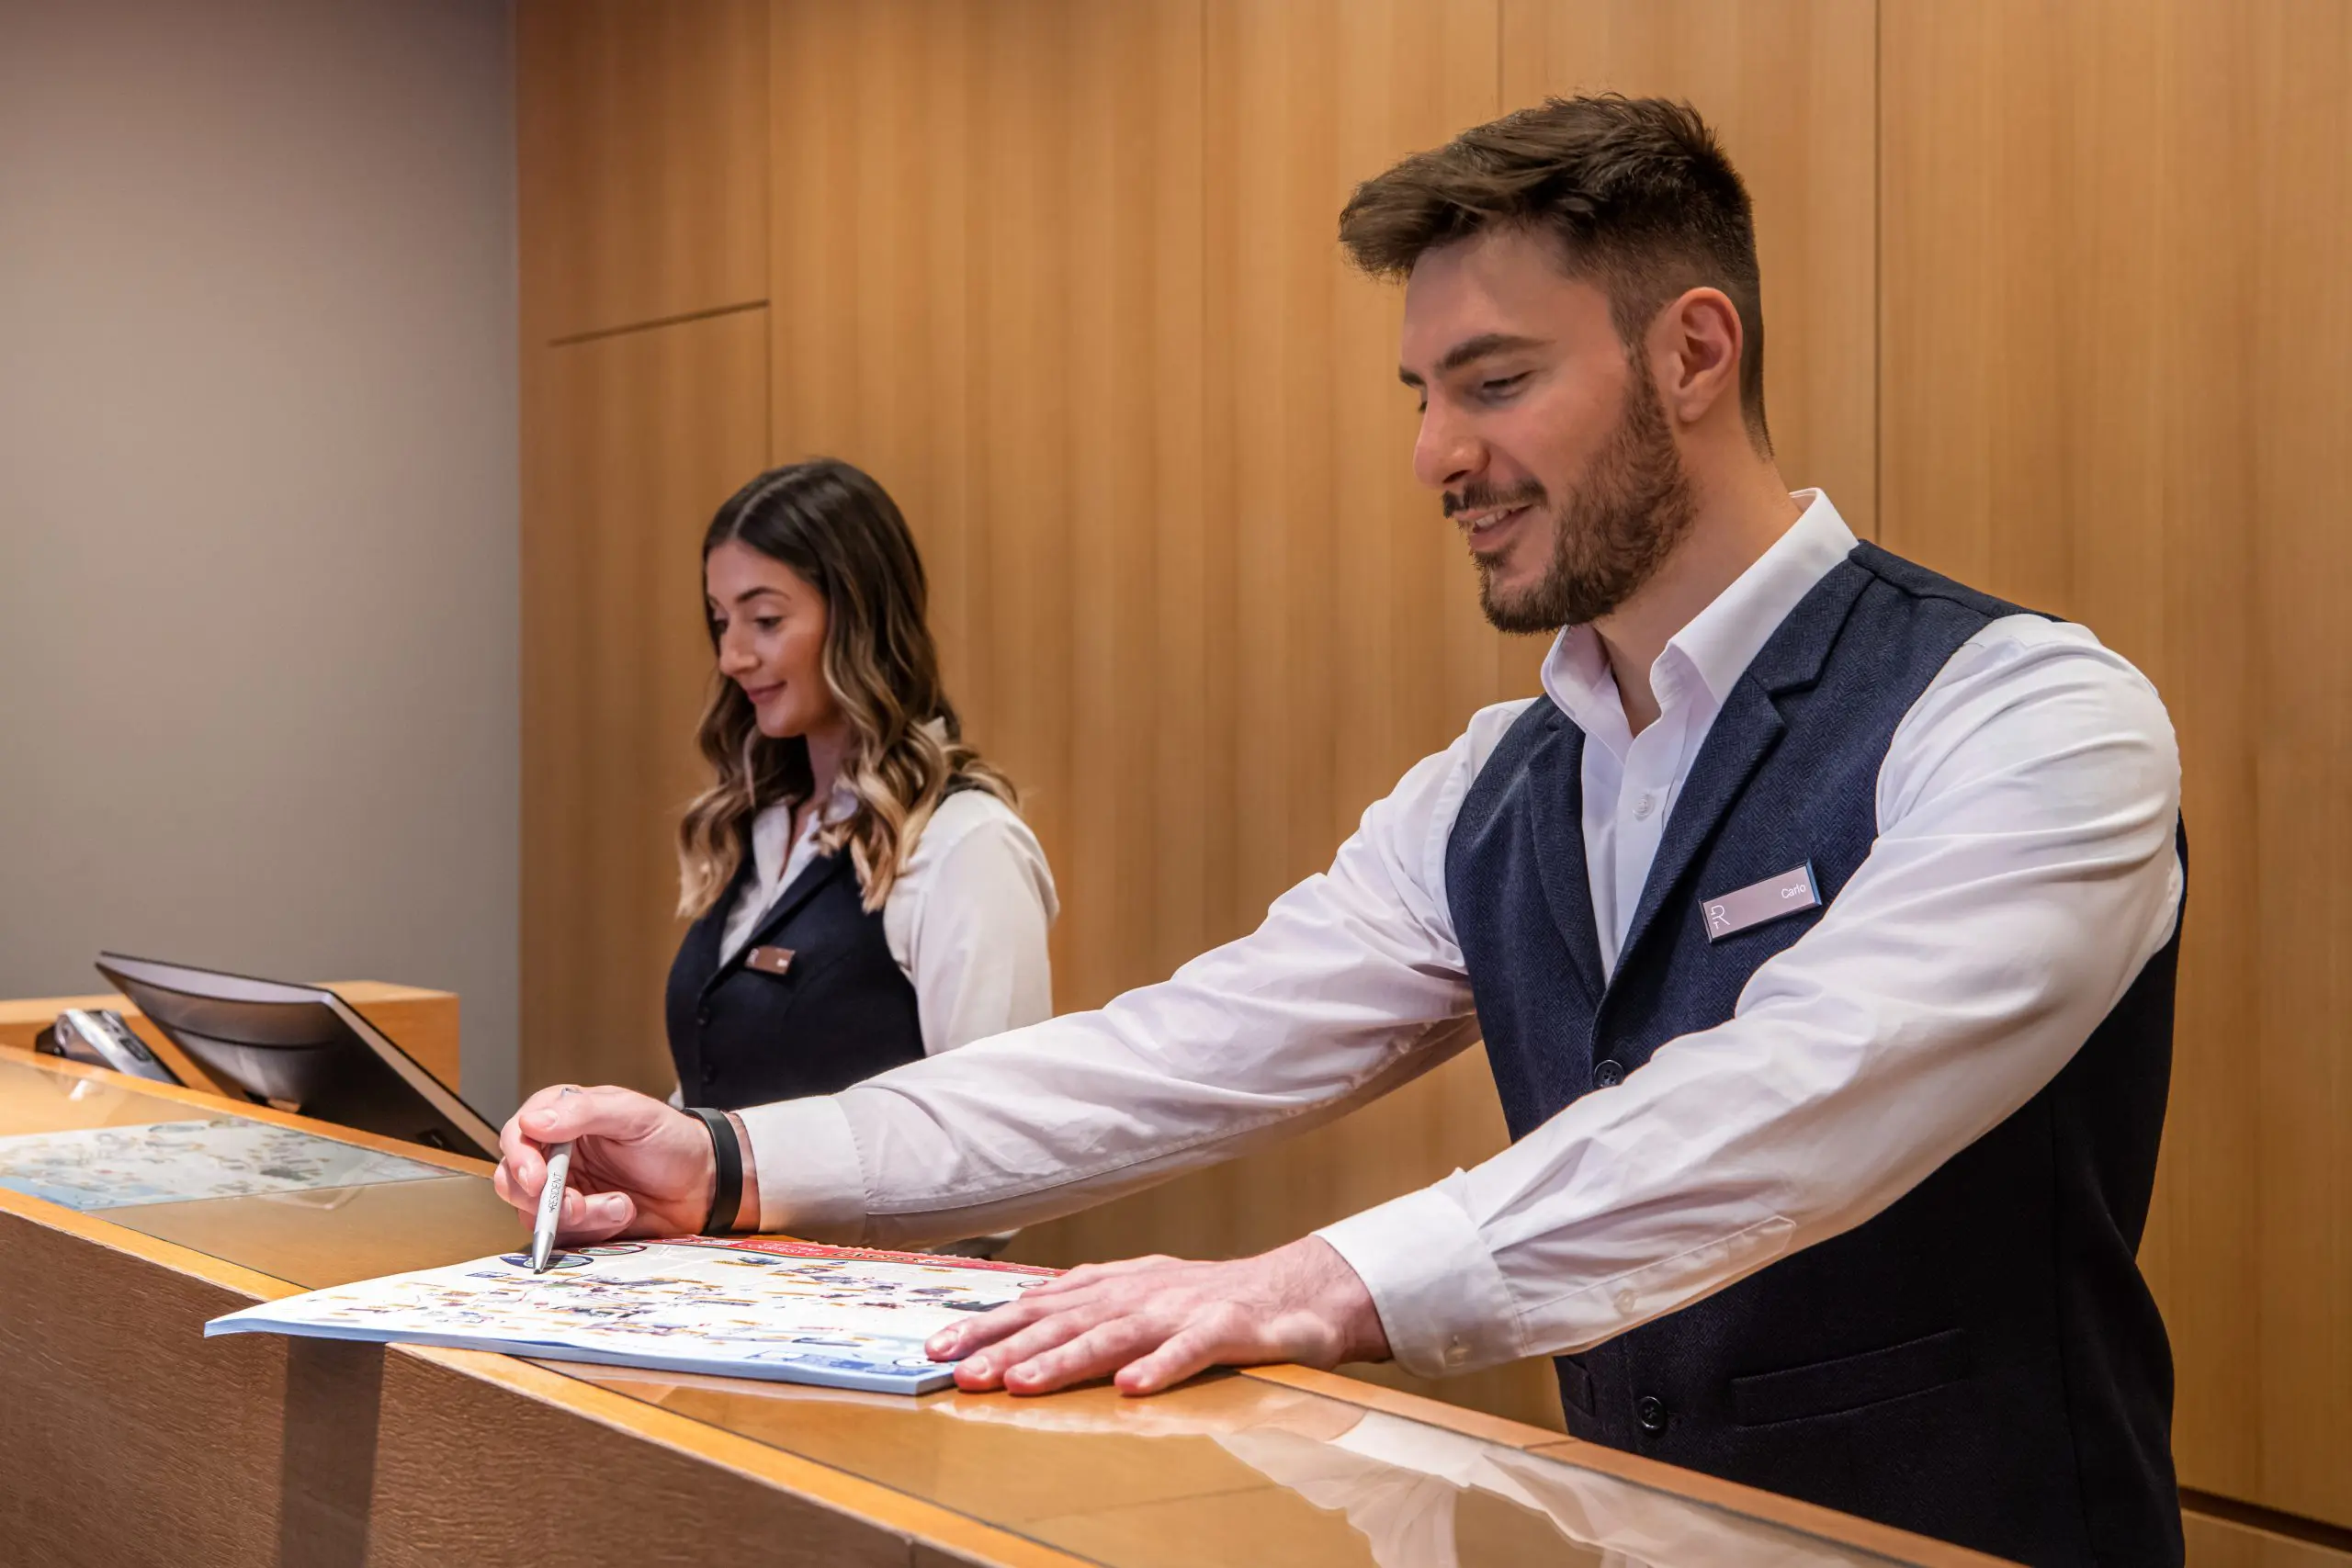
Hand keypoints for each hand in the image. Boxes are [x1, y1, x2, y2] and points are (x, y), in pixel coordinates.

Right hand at [491, 1084, 714, 1242]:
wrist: (703, 1184)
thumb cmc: (672, 1141)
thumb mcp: (633, 1115)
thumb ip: (584, 1112)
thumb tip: (533, 1121)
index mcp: (564, 1118)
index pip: (518, 1134)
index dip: (520, 1158)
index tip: (538, 1180)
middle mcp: (556, 1154)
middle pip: (513, 1180)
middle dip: (542, 1199)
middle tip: (578, 1205)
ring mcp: (565, 1190)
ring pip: (536, 1214)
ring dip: (579, 1217)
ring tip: (621, 1205)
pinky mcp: (579, 1221)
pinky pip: (564, 1235)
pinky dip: (594, 1229)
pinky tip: (624, 1212)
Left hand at [925, 1236, 1389, 1396]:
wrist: (1300, 1290)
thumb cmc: (1214, 1300)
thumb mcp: (1143, 1294)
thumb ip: (1088, 1304)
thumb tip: (1020, 1319)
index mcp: (1118, 1284)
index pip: (1041, 1303)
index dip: (989, 1324)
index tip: (940, 1349)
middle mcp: (1142, 1291)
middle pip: (1066, 1319)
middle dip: (1010, 1346)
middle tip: (963, 1374)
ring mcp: (1184, 1309)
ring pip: (1115, 1334)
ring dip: (1066, 1358)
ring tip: (1024, 1382)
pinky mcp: (1228, 1330)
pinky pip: (1191, 1350)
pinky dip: (1161, 1366)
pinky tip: (1133, 1388)